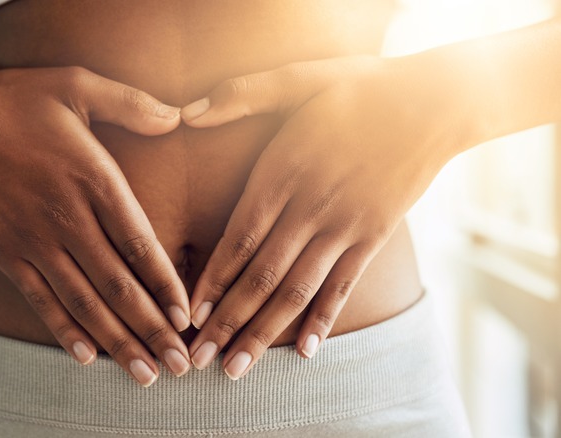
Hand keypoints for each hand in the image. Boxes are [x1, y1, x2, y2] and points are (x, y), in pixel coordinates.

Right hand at [0, 67, 191, 385]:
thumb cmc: (13, 101)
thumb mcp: (75, 85)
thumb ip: (130, 102)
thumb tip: (177, 116)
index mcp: (93, 178)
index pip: (140, 243)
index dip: (166, 285)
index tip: (188, 317)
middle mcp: (66, 217)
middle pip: (117, 285)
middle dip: (152, 329)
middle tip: (179, 365)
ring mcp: (33, 240)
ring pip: (83, 302)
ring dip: (117, 342)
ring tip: (144, 374)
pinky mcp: (6, 252)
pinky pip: (40, 300)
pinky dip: (64, 330)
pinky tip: (86, 357)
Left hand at [180, 55, 463, 378]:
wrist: (434, 103)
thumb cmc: (359, 90)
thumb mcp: (299, 78)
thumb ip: (243, 94)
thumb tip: (190, 112)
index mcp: (282, 172)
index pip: (237, 238)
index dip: (210, 280)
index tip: (188, 316)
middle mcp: (310, 207)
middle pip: (260, 275)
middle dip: (225, 321)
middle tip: (197, 359)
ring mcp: (344, 227)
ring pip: (297, 290)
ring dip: (264, 332)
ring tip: (237, 370)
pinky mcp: (374, 237)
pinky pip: (343, 286)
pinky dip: (323, 319)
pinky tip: (304, 352)